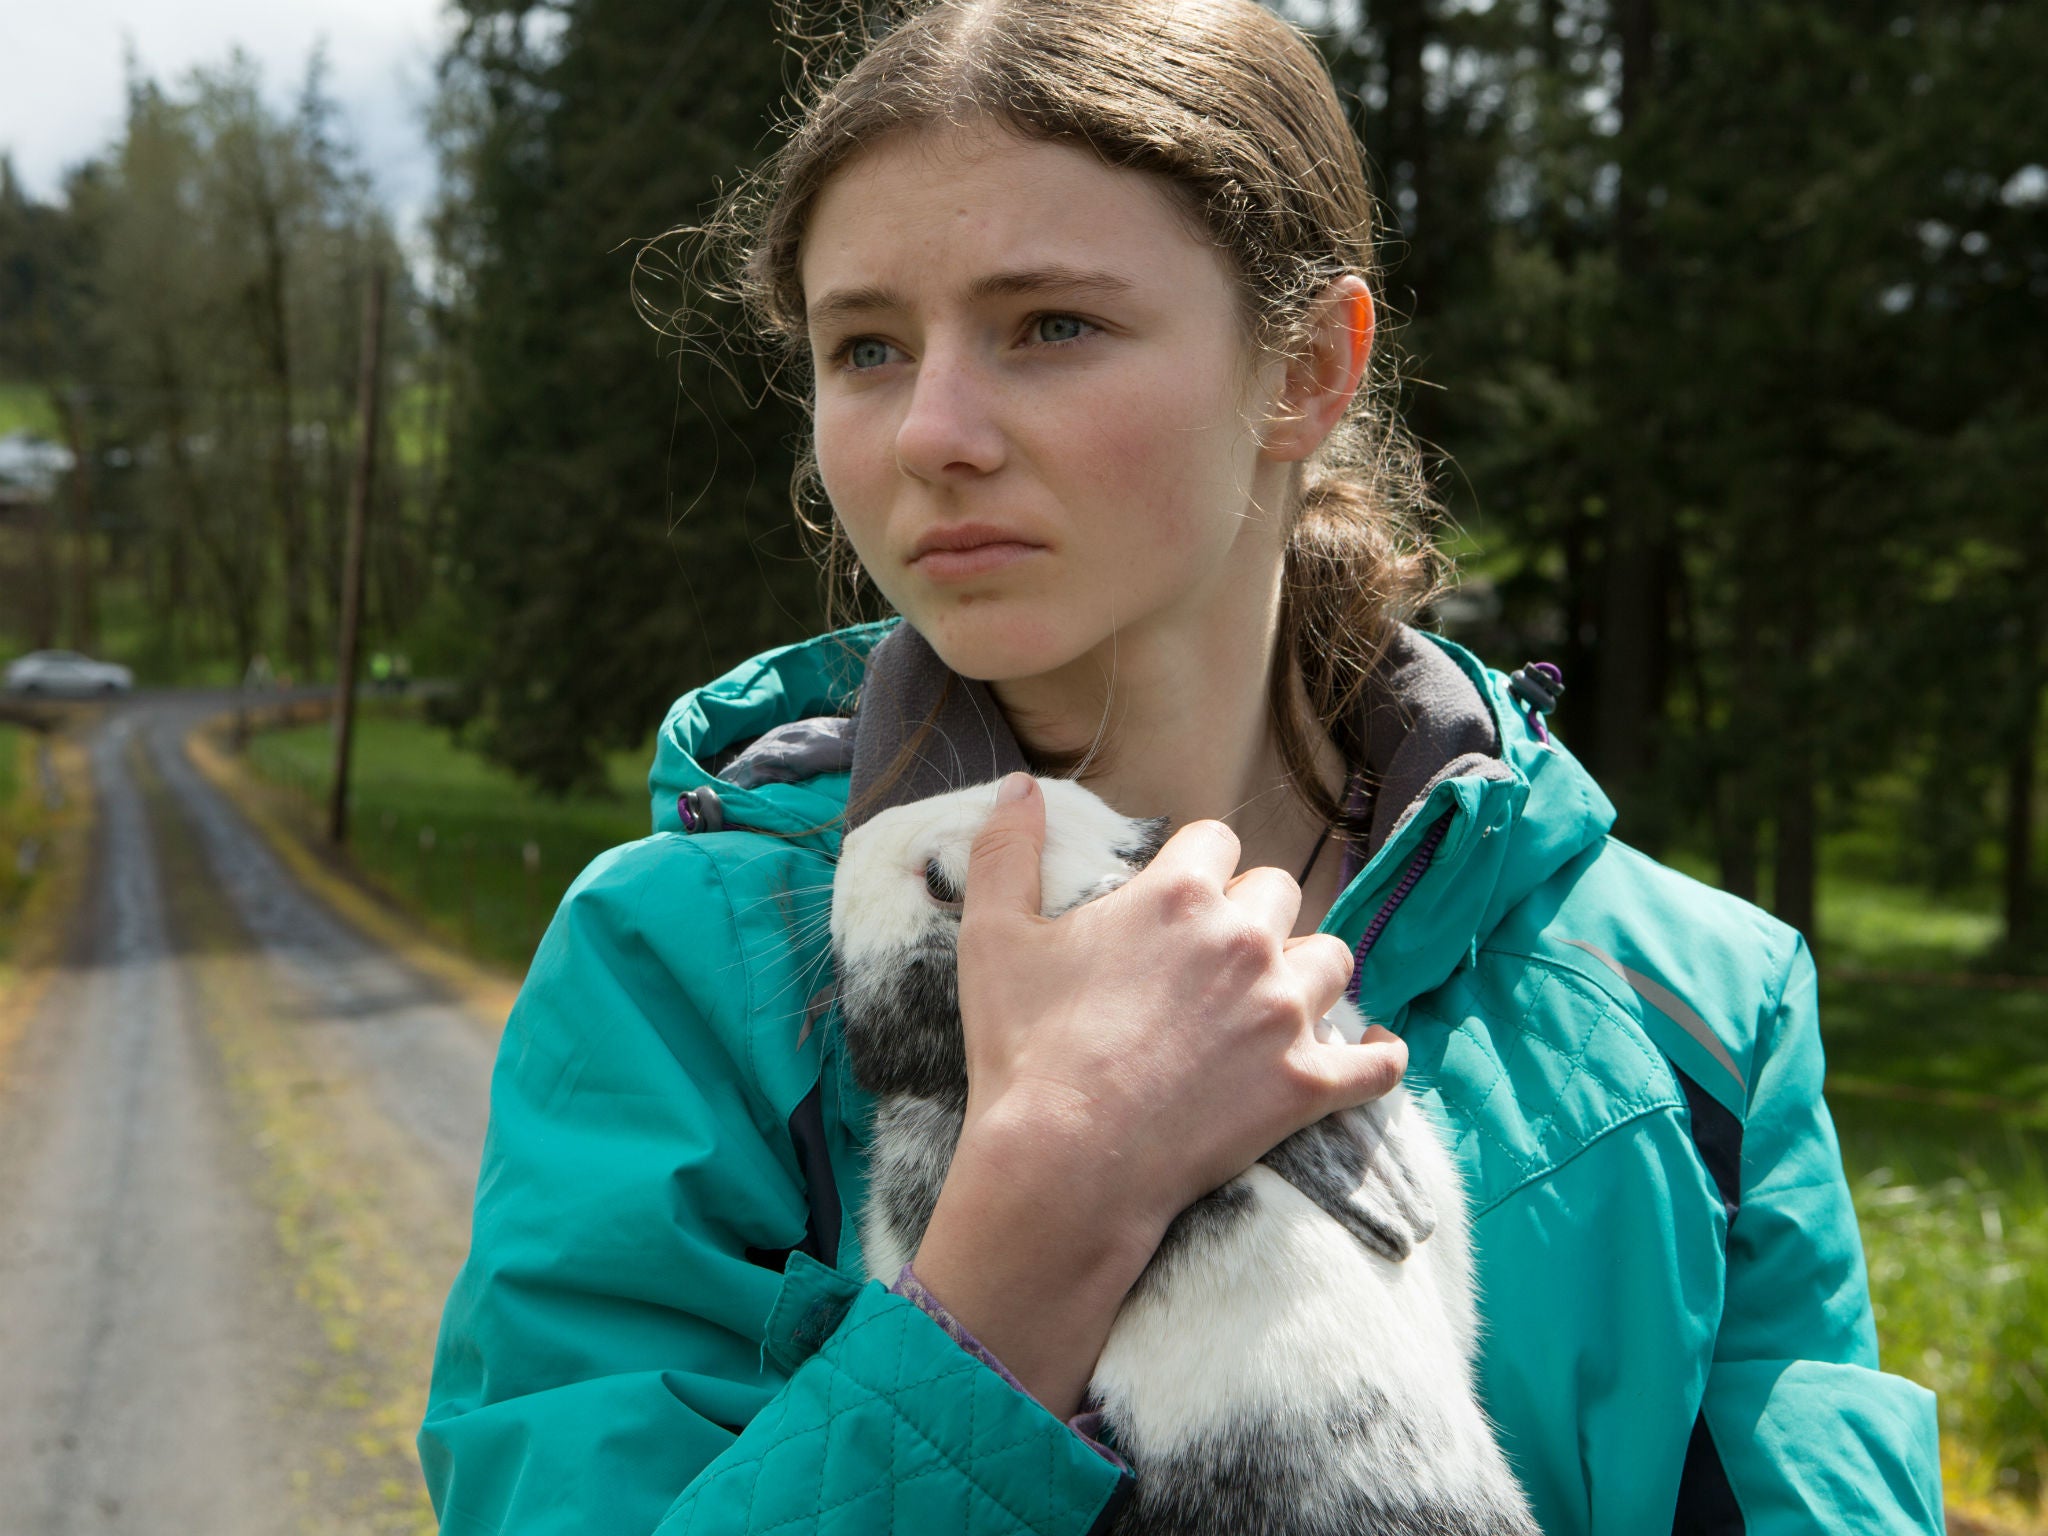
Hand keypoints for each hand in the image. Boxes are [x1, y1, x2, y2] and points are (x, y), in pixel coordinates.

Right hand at [909, 772, 1405, 1415]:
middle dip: (1254, 915)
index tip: (1181, 898)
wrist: (1064, 1163)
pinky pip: (1377, 1063)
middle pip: (1279, 893)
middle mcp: (1245, 940)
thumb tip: (1018, 783)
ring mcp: (1285, 1013)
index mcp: (1177, 894)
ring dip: (1307, 974)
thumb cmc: (1025, 1050)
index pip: (1218, 842)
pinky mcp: (1307, 1083)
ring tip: (1275, 1003)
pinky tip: (1371, 1053)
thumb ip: (1006, 850)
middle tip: (1216, 959)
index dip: (1199, 867)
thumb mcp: (994, 938)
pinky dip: (1378, 1057)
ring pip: (1333, 961)